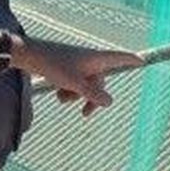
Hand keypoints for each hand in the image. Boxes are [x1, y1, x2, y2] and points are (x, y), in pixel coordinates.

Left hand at [18, 38, 142, 115]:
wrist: (28, 56)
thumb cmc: (53, 65)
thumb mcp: (75, 84)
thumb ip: (92, 94)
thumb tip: (109, 102)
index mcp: (95, 58)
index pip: (118, 58)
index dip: (130, 60)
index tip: (141, 61)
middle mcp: (88, 60)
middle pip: (99, 82)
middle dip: (92, 98)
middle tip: (85, 114)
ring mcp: (76, 65)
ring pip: (84, 85)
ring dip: (76, 95)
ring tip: (62, 97)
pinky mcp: (65, 68)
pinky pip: (73, 84)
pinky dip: (68, 91)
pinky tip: (57, 92)